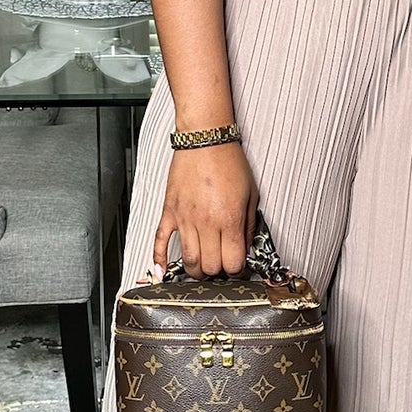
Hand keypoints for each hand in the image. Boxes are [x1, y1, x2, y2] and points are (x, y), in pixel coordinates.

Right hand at [146, 143, 257, 279]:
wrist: (205, 140)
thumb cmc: (228, 161)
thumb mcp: (251, 194)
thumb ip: (248, 225)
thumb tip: (245, 248)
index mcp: (229, 219)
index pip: (233, 263)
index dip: (238, 270)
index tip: (238, 267)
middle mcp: (206, 222)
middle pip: (210, 267)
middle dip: (218, 271)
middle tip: (221, 265)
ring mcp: (185, 219)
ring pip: (188, 261)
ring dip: (196, 270)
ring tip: (202, 266)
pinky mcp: (170, 212)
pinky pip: (160, 241)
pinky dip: (160, 259)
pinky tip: (163, 270)